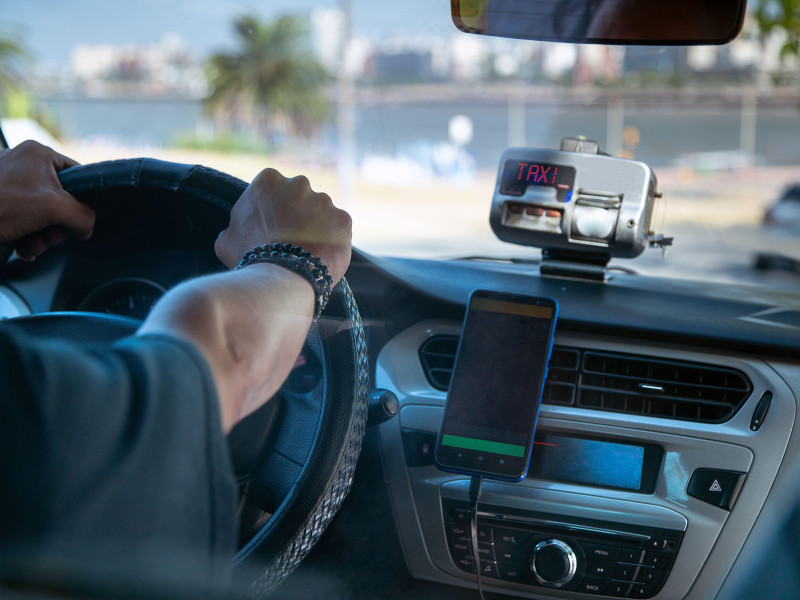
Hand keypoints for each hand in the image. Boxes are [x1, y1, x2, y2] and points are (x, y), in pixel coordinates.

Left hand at [0, 140, 94, 260]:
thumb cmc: (0, 205)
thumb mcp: (56, 208)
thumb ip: (84, 217)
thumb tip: (87, 227)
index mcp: (40, 154)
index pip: (79, 176)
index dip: (81, 201)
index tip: (73, 218)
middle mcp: (26, 165)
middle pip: (63, 201)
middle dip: (57, 226)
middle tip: (48, 234)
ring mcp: (11, 185)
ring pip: (45, 216)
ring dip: (43, 237)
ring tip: (31, 243)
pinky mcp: (2, 203)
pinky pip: (27, 222)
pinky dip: (28, 238)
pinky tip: (22, 246)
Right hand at [215, 168, 351, 284]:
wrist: (280, 277)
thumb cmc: (249, 256)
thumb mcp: (226, 240)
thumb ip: (236, 227)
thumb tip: (236, 231)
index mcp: (268, 180)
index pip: (274, 192)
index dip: (273, 213)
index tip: (272, 230)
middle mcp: (299, 183)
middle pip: (300, 199)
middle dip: (297, 216)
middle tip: (291, 242)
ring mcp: (324, 200)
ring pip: (322, 214)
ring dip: (317, 229)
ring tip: (306, 253)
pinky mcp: (343, 218)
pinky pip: (339, 230)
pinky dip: (333, 242)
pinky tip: (321, 257)